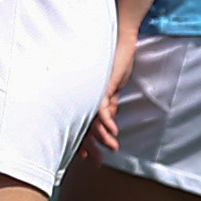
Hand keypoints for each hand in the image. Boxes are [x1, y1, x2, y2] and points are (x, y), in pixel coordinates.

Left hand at [87, 29, 138, 153]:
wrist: (120, 40)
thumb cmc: (115, 60)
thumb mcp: (112, 86)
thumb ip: (109, 102)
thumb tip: (108, 120)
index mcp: (85, 96)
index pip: (80, 122)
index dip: (83, 140)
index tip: (87, 157)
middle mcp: (83, 94)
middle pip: (82, 123)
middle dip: (89, 144)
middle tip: (95, 160)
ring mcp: (89, 89)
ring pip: (90, 118)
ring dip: (101, 135)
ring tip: (111, 148)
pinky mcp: (99, 83)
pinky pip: (100, 105)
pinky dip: (106, 120)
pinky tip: (112, 130)